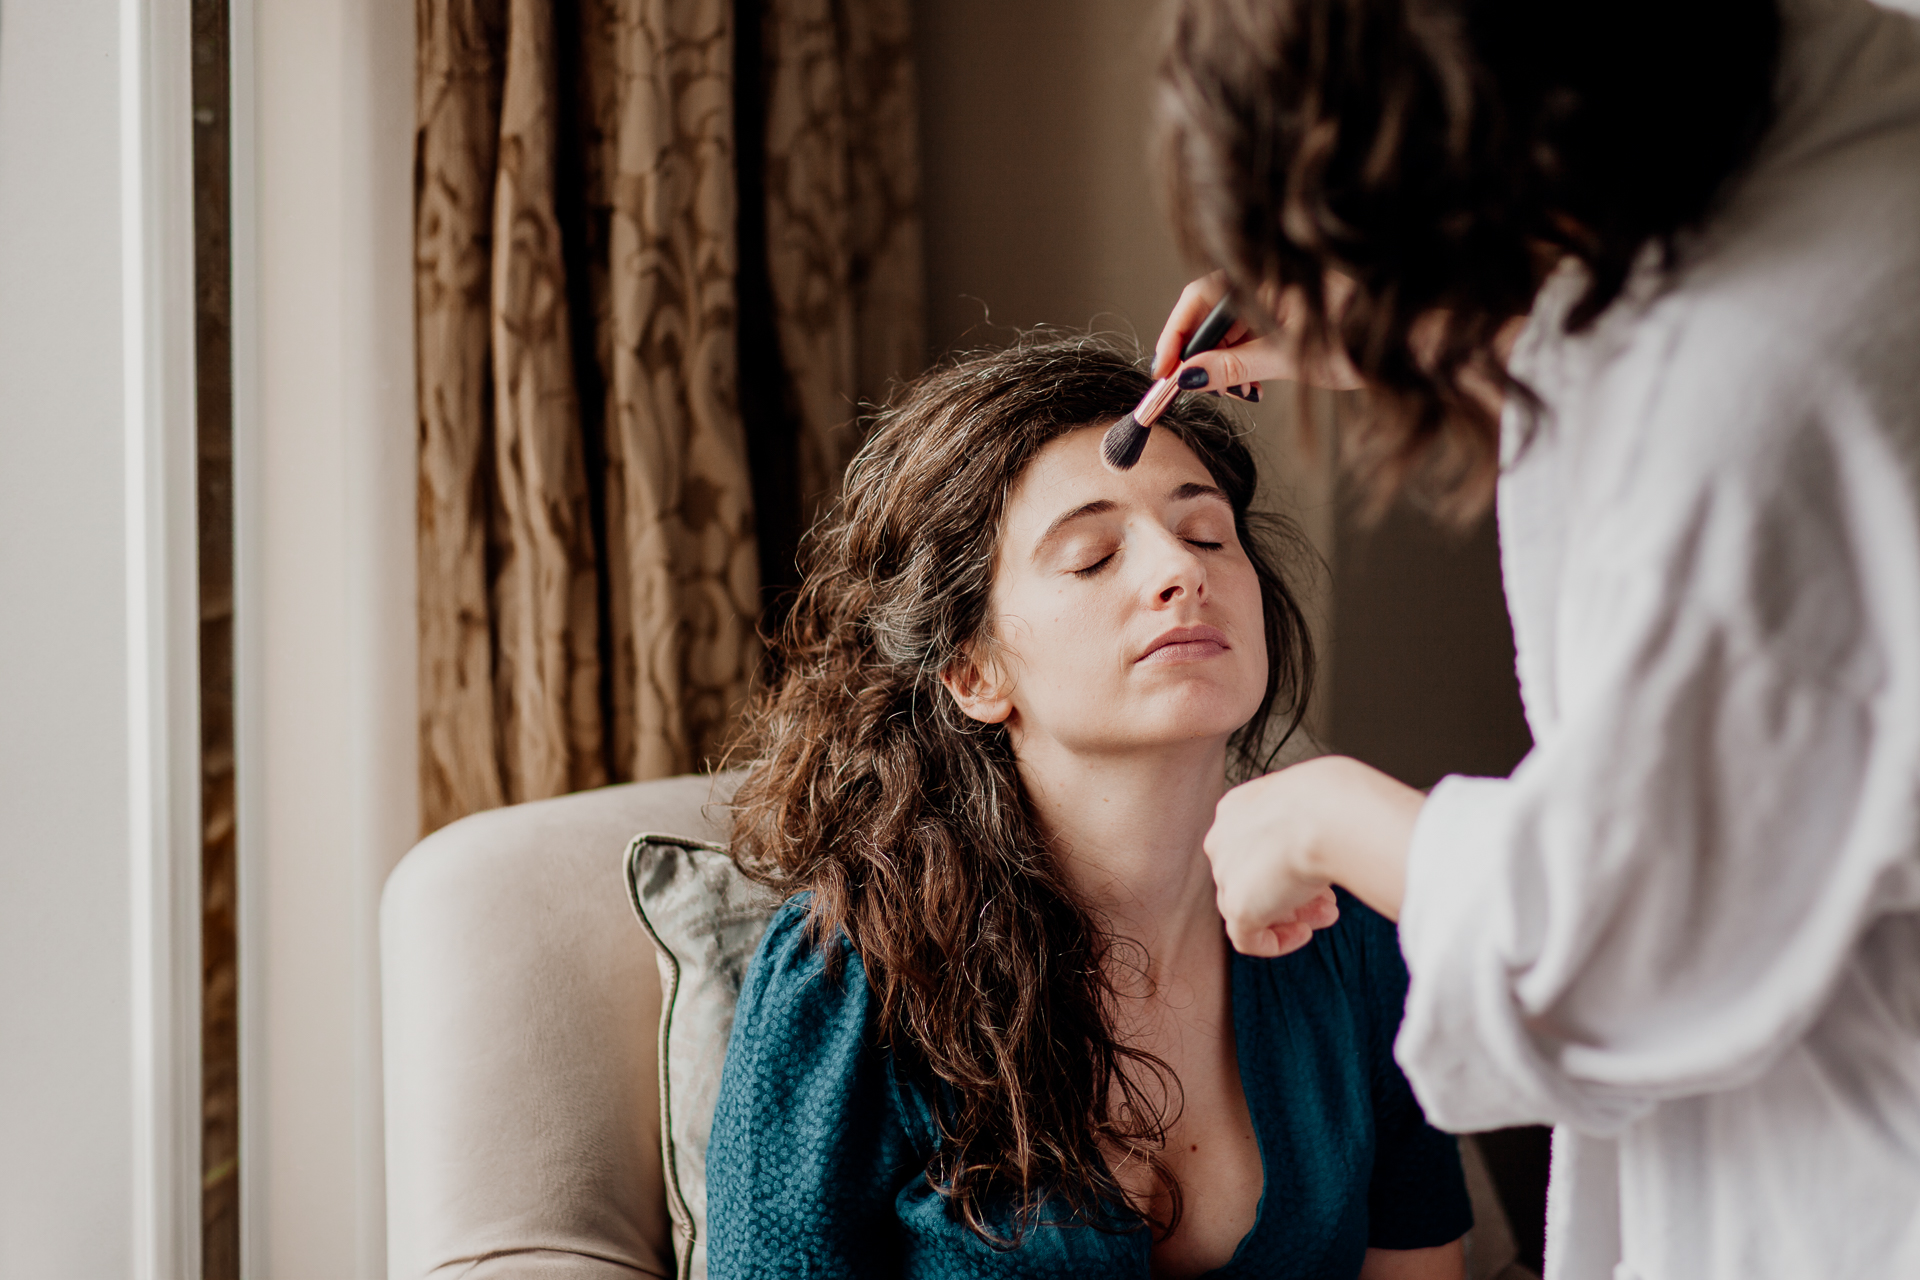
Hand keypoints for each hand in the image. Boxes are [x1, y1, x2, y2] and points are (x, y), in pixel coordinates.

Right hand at [1151, 271, 1364, 393]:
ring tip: (1232, 392)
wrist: (1412, 344)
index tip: (1165, 371)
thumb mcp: (1287, 360)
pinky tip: (1250, 385)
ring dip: (1221, 362)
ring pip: (1231, 328)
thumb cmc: (1361, 342)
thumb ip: (1234, 367)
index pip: (1199, 299)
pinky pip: (1252, 334)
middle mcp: (1269, 282)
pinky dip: (1243, 360)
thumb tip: (1189, 375)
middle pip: (1211, 314)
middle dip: (1197, 353)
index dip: (1176, 336)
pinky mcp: (1291, 316)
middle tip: (1190, 388)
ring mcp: (1280, 298)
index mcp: (1265, 278)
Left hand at [1204, 756, 1424, 956]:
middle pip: (1252, 877)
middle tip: (1327, 900)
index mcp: (1238, 809)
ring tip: (1328, 914)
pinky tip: (1303, 933)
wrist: (1329, 813)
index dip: (1287, 863)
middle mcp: (1224, 839)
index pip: (1254, 845)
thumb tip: (1327, 839)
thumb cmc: (1333, 802)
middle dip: (1292, 890)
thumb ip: (1305, 824)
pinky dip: (1275, 941)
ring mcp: (1227, 873)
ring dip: (1290, 914)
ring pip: (1250, 905)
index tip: (1318, 874)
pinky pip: (1246, 937)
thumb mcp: (1314, 804)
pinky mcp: (1237, 905)